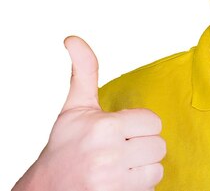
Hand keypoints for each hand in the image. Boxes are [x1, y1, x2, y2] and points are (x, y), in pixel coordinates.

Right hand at [13, 37, 165, 190]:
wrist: (47, 190)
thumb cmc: (65, 147)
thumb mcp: (74, 108)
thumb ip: (84, 72)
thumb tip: (73, 39)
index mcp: (103, 128)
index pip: (153, 122)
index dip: (139, 126)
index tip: (121, 132)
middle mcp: (109, 155)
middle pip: (158, 145)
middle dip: (142, 147)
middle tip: (120, 150)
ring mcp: (114, 181)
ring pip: (157, 168)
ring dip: (142, 168)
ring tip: (120, 167)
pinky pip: (150, 188)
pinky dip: (139, 187)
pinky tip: (119, 182)